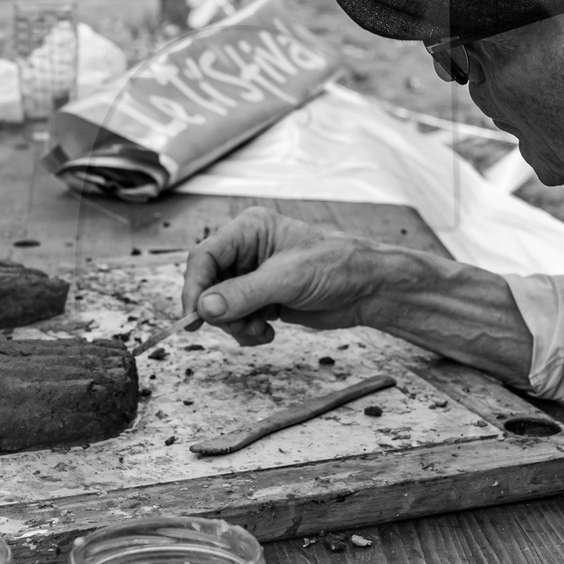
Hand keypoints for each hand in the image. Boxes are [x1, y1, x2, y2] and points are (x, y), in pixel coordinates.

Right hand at [181, 208, 381, 345]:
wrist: (368, 289)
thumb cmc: (336, 267)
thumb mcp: (287, 279)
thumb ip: (243, 294)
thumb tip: (205, 308)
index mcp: (249, 230)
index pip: (204, 257)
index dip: (195, 287)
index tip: (194, 317)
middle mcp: (246, 251)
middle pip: (208, 285)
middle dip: (221, 312)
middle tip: (240, 326)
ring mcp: (253, 277)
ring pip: (220, 307)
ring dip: (236, 325)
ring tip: (260, 330)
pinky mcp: (262, 299)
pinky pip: (236, 319)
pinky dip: (247, 331)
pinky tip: (268, 332)